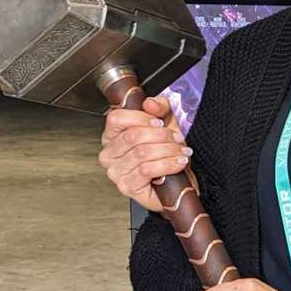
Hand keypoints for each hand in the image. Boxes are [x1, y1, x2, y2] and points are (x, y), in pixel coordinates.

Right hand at [98, 95, 196, 212]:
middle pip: (132, 136)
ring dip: (167, 150)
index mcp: (112, 136)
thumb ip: (159, 107)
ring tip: (181, 151)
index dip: (141, 118)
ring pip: (142, 153)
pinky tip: (178, 163)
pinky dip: (167, 164)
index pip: (116, 119)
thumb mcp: (166, 122)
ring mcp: (116, 172)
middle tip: (177, 138)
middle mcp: (109, 154)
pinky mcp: (127, 187)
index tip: (159, 122)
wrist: (177, 182)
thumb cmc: (166, 153)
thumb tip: (150, 103)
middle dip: (161, 135)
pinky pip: (147, 170)